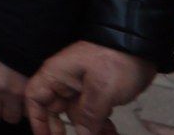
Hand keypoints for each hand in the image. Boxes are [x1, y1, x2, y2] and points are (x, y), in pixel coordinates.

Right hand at [25, 41, 152, 134]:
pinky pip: (93, 114)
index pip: (34, 98)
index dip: (35, 119)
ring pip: (77, 116)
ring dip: (88, 131)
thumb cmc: (113, 64)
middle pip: (54, 111)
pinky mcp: (97, 94)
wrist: (139, 47)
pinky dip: (101, 127)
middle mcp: (63, 83)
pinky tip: (112, 133)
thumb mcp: (101, 90)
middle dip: (61, 129)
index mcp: (55, 76)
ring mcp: (81, 89)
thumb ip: (88, 116)